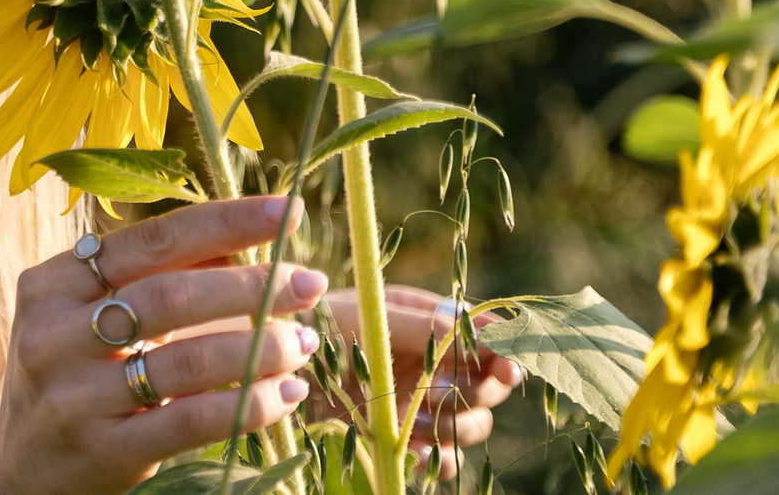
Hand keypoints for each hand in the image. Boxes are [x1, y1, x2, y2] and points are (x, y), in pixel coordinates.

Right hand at [0, 195, 323, 494]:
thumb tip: (241, 244)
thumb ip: (156, 278)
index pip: (150, 240)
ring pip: (188, 360)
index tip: (286, 211)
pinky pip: (192, 420)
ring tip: (305, 342)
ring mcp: (75, 394)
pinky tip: (284, 394)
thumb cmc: (73, 379)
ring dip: (260, 347)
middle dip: (252, 286)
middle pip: (171, 294)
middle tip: (308, 283)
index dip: (224, 221)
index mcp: (51, 283)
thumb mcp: (92, 319)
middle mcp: (54, 332)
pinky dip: (249, 404)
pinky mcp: (103, 449)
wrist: (22, 473)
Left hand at [312, 286, 522, 477]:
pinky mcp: (407, 436)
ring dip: (455, 425)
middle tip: (436, 391)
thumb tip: (476, 328)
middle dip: (475, 390)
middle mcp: (433, 361)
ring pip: (473, 422)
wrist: (274, 369)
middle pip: (488, 384)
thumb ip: (422, 324)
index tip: (504, 366)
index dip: (503, 351)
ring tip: (412, 420)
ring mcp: (423, 401)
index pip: (484, 336)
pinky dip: (440, 460)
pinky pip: (445, 457)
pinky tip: (419, 455)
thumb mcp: (366, 317)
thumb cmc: (316, 328)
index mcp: (428, 320)